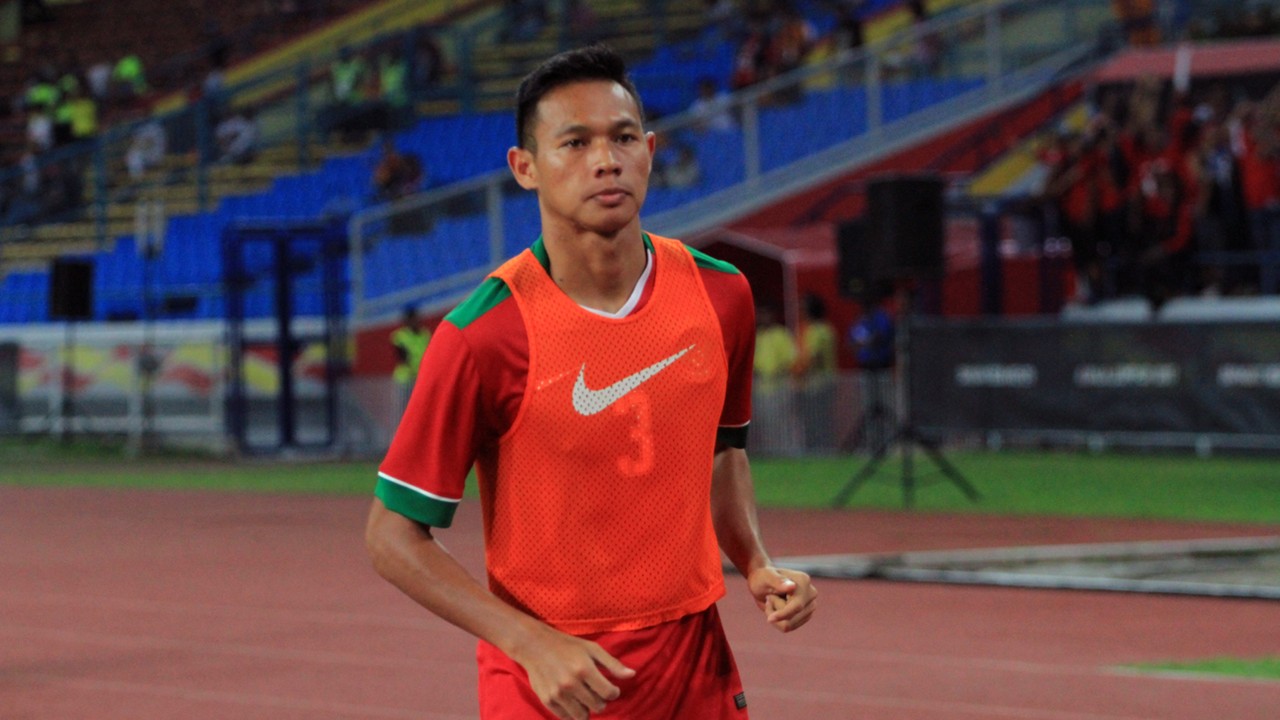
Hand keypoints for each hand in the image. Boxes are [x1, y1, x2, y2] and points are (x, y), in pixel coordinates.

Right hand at [512, 625, 635, 719]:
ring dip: (587, 709)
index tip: (610, 689)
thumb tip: (632, 675)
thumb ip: (612, 664)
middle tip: (596, 692)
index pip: (609, 693)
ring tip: (584, 698)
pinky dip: (572, 713)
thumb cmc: (567, 645)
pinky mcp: (547, 701)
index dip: (613, 692)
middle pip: (597, 707)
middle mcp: (571, 684)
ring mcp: (558, 694)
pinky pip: (566, 718)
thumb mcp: (592, 649)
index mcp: (584, 669)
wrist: (535, 646)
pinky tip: (572, 701)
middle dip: (600, 701)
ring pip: (582, 716)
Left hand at [747, 566, 816, 632]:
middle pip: (792, 618)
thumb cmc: (762, 577)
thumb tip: (792, 586)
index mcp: (804, 581)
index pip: (797, 606)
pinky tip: (776, 609)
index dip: (783, 614)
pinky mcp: (806, 615)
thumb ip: (778, 581)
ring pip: (790, 625)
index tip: (769, 619)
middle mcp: (811, 594)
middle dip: (776, 612)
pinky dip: (778, 621)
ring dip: (776, 617)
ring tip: (771, 602)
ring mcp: (811, 605)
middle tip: (768, 598)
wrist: (764, 583)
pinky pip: (789, 627)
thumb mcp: (766, 577)